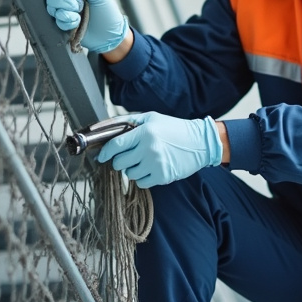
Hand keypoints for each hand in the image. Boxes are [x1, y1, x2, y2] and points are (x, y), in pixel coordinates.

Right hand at [44, 0, 127, 52]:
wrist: (110, 33)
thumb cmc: (107, 10)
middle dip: (65, 0)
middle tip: (80, 4)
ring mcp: (63, 10)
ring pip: (51, 8)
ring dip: (68, 11)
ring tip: (80, 13)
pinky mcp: (63, 23)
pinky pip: (57, 21)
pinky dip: (68, 22)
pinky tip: (78, 22)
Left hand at [96, 112, 222, 187]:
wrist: (200, 142)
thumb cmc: (173, 128)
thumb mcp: (151, 118)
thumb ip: (126, 121)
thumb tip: (102, 128)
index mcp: (144, 131)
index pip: (115, 145)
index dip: (105, 152)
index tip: (101, 156)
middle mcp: (149, 148)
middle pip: (119, 162)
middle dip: (119, 161)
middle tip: (128, 156)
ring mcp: (156, 164)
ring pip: (129, 174)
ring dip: (132, 169)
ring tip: (143, 161)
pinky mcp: (162, 176)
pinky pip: (141, 183)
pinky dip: (143, 178)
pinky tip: (151, 168)